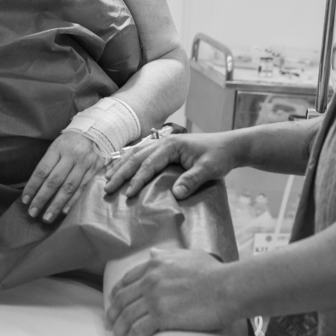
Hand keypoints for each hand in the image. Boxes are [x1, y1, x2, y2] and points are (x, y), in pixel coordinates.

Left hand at [21, 131, 102, 223]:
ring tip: (47, 217)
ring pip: (69, 187)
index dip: (33, 186)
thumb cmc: (70, 142)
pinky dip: (72, 201)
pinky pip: (82, 189)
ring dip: (56, 204)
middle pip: (54, 181)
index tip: (25, 200)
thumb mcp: (56, 146)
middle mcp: (72, 156)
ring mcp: (85, 164)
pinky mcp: (95, 170)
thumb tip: (35, 187)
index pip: (42, 170)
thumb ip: (48, 163)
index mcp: (58, 148)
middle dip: (42, 198)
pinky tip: (64, 211)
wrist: (96, 131)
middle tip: (33, 212)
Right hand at [105, 131, 241, 199]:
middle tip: (107, 188)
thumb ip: (192, 180)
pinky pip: (141, 154)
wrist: (229, 146)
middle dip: (121, 173)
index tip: (128, 194)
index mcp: (171, 145)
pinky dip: (128, 161)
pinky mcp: (164, 149)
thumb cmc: (219, 156)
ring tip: (106, 178)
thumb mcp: (209, 169)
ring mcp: (162, 144)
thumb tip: (176, 194)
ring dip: (121, 166)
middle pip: (136, 157)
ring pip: (135, 154)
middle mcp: (163, 142)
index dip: (137, 179)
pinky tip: (121, 168)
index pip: (149, 164)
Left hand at [107, 248, 231, 335]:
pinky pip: (138, 330)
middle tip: (109, 325)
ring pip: (127, 317)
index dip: (116, 294)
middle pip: (122, 300)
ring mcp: (154, 298)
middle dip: (112, 314)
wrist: (226, 287)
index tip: (113, 304)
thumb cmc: (212, 272)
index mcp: (154, 264)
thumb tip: (153, 253)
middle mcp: (150, 279)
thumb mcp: (186, 255)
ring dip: (119, 330)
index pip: (126, 280)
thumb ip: (166, 255)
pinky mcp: (161, 316)